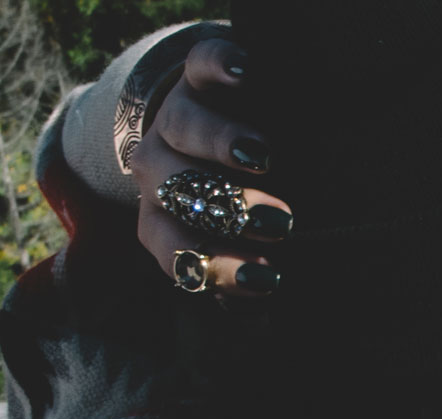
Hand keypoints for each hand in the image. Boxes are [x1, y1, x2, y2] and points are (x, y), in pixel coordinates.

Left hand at [133, 38, 291, 295]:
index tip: (270, 281)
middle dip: (229, 211)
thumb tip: (262, 330)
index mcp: (165, 222)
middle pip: (181, 192)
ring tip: (262, 155)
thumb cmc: (246, 215)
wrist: (238, 136)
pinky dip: (222, 68)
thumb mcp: (246, 253)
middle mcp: (160, 172)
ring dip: (220, 145)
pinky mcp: (199, 76)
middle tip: (280, 223)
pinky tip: (247, 75)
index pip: (179, 250)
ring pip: (185, 129)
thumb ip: (247, 285)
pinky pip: (202, 66)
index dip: (221, 268)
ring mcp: (175, 120)